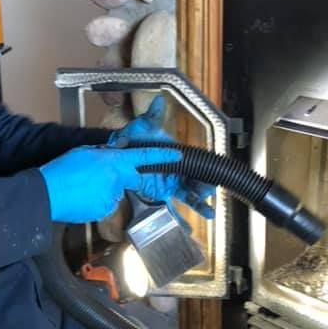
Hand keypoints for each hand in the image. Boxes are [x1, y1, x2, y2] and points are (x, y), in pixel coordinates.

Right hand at [39, 145, 182, 222]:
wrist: (46, 194)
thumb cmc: (61, 171)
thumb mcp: (84, 153)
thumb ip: (103, 156)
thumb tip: (110, 158)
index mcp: (114, 162)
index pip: (144, 157)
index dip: (162, 156)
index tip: (177, 155)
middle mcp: (117, 181)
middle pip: (126, 179)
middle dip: (115, 177)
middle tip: (92, 177)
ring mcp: (111, 198)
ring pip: (113, 193)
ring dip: (101, 191)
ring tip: (80, 188)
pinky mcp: (103, 212)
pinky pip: (103, 205)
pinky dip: (93, 202)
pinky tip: (79, 199)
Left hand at [110, 96, 215, 219]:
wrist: (117, 152)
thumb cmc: (133, 138)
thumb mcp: (143, 127)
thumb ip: (152, 116)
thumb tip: (158, 100)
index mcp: (176, 155)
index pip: (195, 165)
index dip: (204, 174)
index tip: (211, 182)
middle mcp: (175, 171)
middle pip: (194, 183)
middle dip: (203, 190)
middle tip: (208, 196)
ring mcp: (167, 185)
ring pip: (187, 196)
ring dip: (199, 205)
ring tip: (208, 213)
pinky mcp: (157, 196)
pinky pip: (170, 208)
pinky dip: (179, 219)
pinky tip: (187, 228)